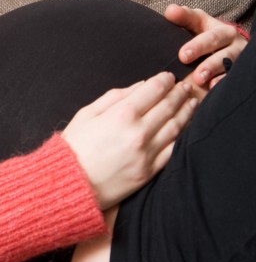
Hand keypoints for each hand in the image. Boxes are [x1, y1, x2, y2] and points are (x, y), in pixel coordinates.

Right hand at [61, 72, 196, 209]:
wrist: (70, 183)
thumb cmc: (73, 147)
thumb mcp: (86, 113)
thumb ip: (114, 97)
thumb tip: (140, 86)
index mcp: (122, 114)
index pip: (154, 90)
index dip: (164, 80)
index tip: (168, 78)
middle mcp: (139, 132)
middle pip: (169, 106)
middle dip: (178, 93)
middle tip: (184, 87)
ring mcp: (147, 152)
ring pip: (176, 126)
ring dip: (186, 111)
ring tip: (191, 103)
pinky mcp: (149, 170)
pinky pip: (173, 149)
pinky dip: (182, 135)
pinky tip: (185, 127)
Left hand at [164, 4, 247, 88]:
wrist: (223, 49)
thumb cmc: (203, 35)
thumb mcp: (196, 24)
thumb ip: (183, 17)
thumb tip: (170, 10)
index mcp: (221, 31)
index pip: (210, 35)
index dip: (197, 45)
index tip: (182, 55)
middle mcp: (233, 44)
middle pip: (220, 50)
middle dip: (204, 58)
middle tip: (187, 65)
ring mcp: (237, 59)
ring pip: (228, 63)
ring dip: (213, 70)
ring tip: (199, 79)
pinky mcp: (237, 72)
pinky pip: (231, 77)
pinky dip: (222, 82)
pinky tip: (212, 87)